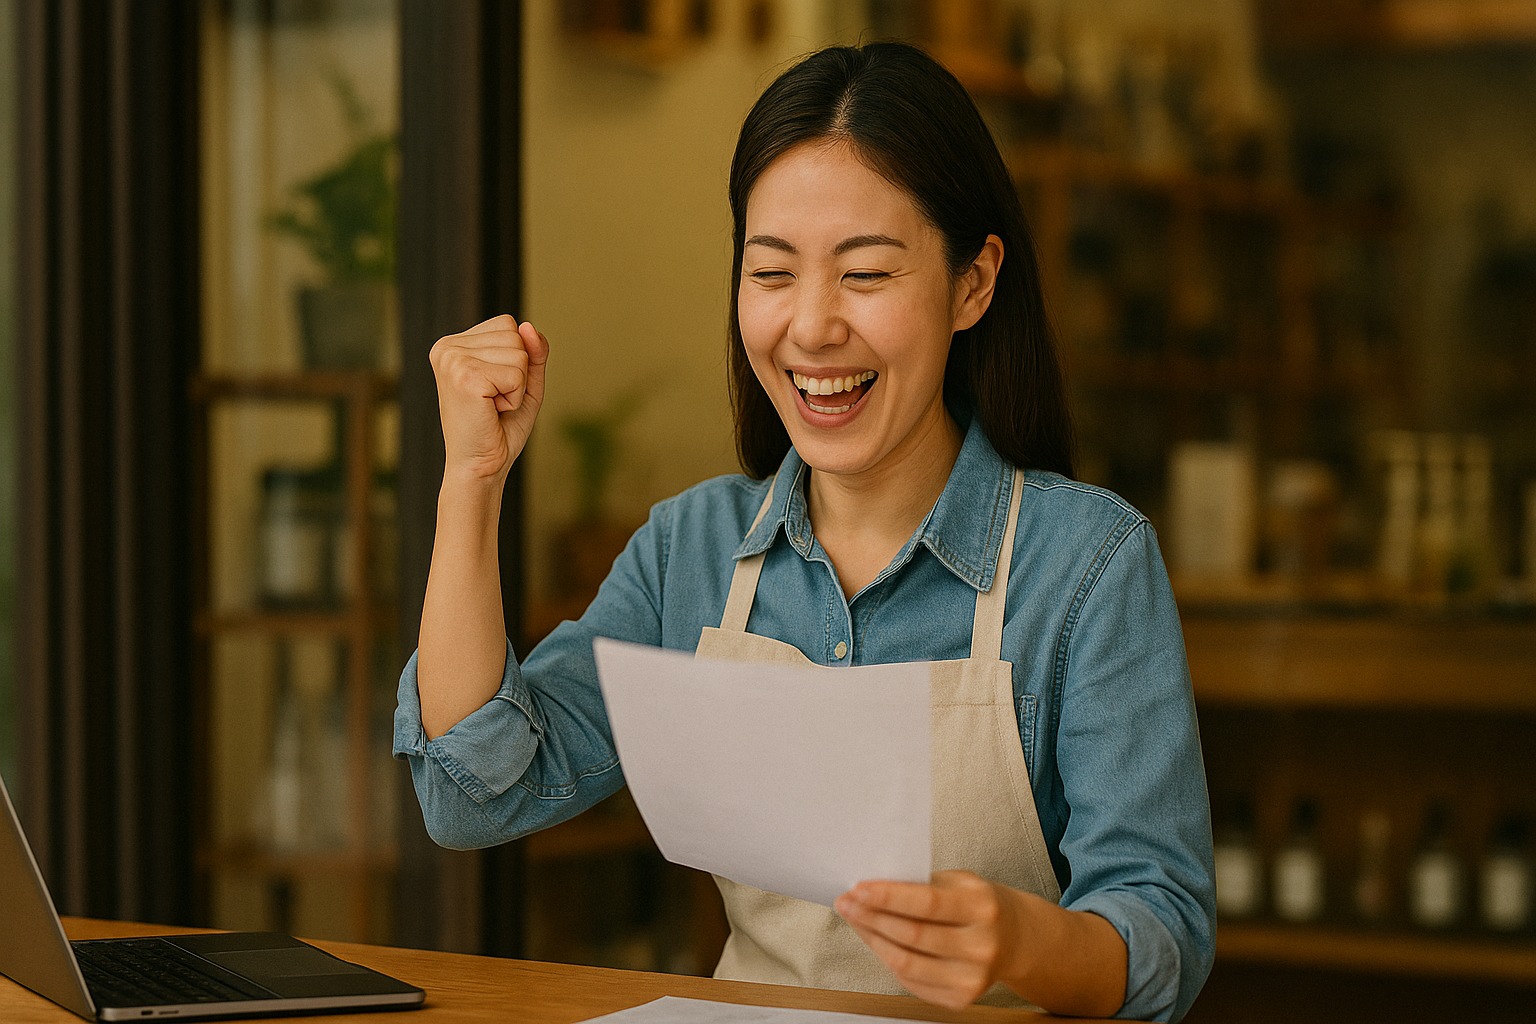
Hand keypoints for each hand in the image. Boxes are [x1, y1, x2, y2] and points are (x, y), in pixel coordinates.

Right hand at [429, 314, 548, 481]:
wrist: (480, 467)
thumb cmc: (499, 429)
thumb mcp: (524, 383)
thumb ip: (532, 352)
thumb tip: (528, 326)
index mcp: (453, 344)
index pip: (508, 325)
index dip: (516, 360)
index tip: (493, 389)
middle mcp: (447, 347)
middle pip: (515, 335)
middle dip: (518, 374)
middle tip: (494, 402)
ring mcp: (452, 359)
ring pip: (519, 353)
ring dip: (517, 387)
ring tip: (492, 407)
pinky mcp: (464, 376)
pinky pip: (517, 374)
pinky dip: (514, 398)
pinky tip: (491, 411)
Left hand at [834, 870, 1025, 1008]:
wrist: (1015, 939)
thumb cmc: (980, 905)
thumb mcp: (960, 882)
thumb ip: (922, 885)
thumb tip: (871, 888)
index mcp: (983, 908)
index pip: (928, 903)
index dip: (888, 897)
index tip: (858, 888)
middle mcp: (981, 946)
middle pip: (913, 935)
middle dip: (872, 917)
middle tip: (847, 903)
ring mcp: (972, 978)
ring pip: (906, 963)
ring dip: (872, 940)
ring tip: (855, 921)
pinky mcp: (961, 999)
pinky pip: (911, 982)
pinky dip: (887, 960)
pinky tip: (876, 942)